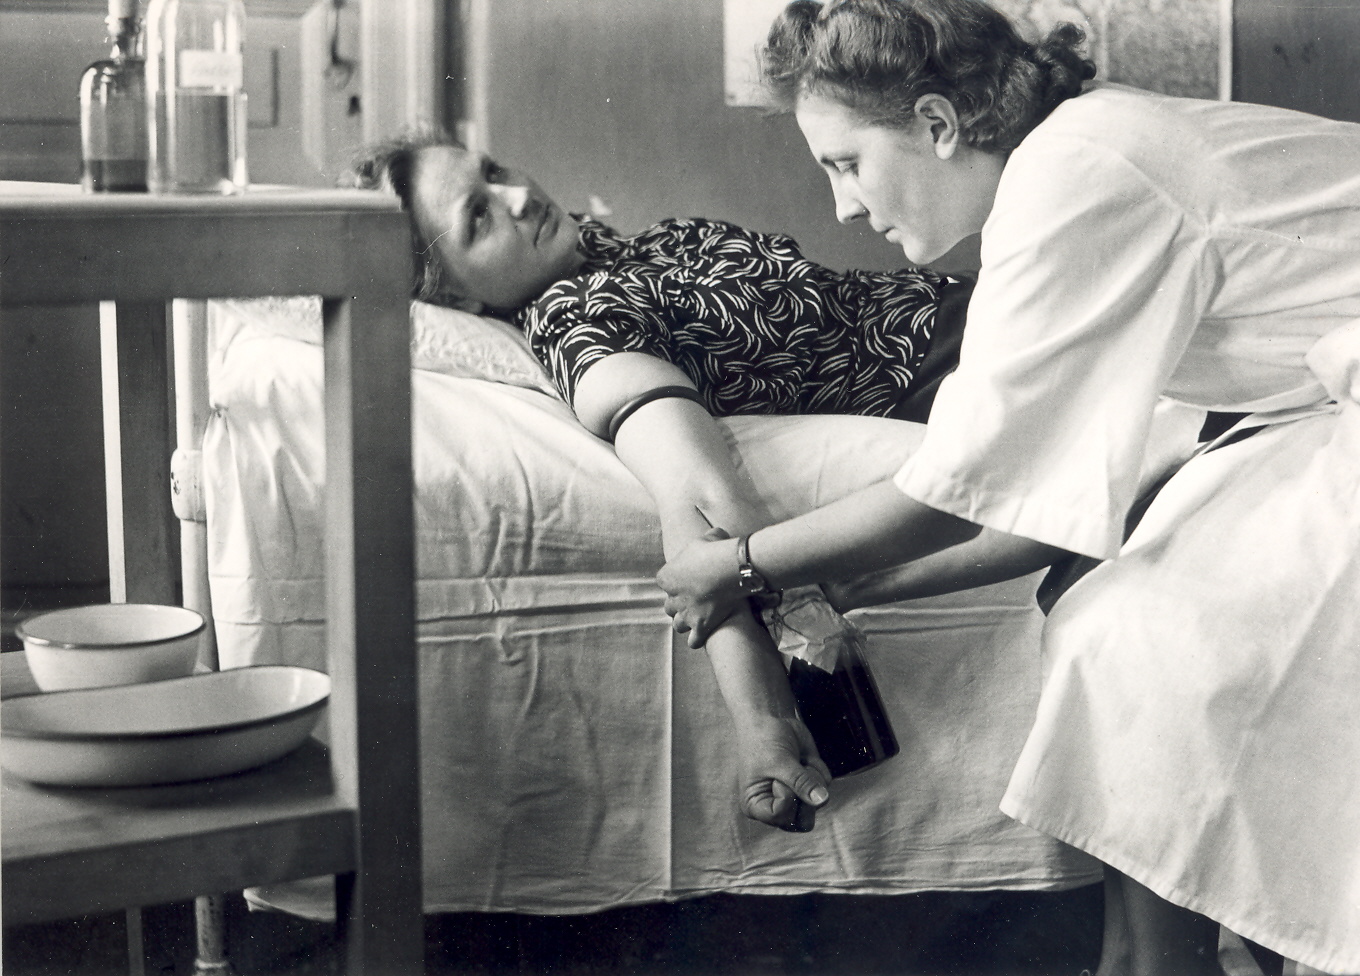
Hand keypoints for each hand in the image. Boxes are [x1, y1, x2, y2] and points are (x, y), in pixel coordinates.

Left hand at [658, 529, 744, 647]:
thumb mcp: (708, 538)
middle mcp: (673, 597)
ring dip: (686, 623)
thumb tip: (715, 535)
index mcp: (667, 576)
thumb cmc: (717, 550)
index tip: (689, 580)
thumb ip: (706, 540)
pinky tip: (705, 634)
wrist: (731, 568)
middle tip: (694, 600)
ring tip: (697, 619)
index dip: (677, 583)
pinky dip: (697, 639)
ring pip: (678, 625)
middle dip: (679, 605)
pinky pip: (694, 641)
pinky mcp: (701, 626)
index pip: (664, 583)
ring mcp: (686, 614)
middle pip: (669, 606)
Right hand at [734, 714, 831, 831]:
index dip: (787, 798)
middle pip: (802, 822)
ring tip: (799, 763)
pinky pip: (825, 786)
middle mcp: (775, 807)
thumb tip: (822, 800)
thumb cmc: (764, 741)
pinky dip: (818, 770)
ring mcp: (794, 798)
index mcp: (756, 806)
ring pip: (817, 805)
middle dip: (804, 795)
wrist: (771, 718)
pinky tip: (804, 758)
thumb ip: (800, 782)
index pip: (780, 818)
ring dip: (813, 781)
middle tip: (795, 773)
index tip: (780, 778)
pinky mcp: (809, 785)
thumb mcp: (779, 762)